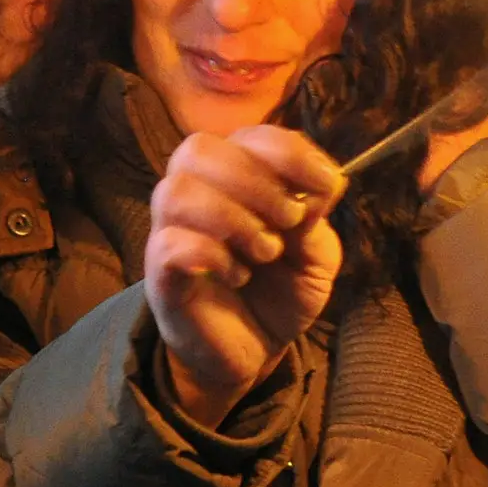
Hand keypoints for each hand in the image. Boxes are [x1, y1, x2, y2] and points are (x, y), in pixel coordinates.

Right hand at [145, 125, 345, 426]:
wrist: (254, 350)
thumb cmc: (281, 291)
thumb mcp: (316, 257)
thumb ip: (316, 222)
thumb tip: (318, 191)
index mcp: (235, 174)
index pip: (250, 136)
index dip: (289, 152)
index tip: (327, 185)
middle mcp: (195, 191)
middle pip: (198, 149)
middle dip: (254, 180)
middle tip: (288, 220)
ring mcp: (171, 229)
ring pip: (176, 191)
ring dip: (232, 217)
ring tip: (265, 251)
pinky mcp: (160, 271)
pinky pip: (170, 244)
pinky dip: (213, 255)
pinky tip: (238, 275)